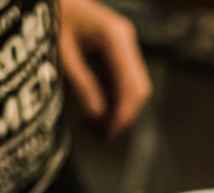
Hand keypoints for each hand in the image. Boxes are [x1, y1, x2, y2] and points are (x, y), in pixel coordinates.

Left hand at [58, 0, 150, 135]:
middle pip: (140, 88)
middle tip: (106, 135)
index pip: (131, 85)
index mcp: (116, 38)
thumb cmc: (52, 16)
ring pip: (136, 85)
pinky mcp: (120, 47)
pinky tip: (101, 108)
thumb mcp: (61, 50)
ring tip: (101, 125)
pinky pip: (126, 77)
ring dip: (122, 107)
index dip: (124, 113)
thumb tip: (97, 116)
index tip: (111, 133)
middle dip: (126, 113)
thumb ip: (81, 82)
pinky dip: (117, 96)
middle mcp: (127, 40)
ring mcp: (126, 43)